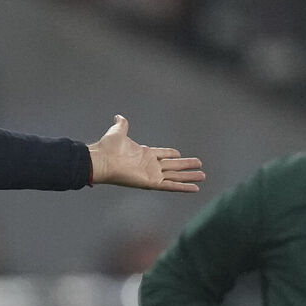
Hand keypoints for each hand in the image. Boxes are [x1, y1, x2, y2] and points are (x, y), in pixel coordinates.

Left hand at [87, 115, 204, 191]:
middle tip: (200, 166)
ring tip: (203, 176)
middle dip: (187, 166)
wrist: (102, 160)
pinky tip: (195, 188)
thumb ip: (122, 125)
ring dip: (189, 176)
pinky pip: (171, 185)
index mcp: (144, 153)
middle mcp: (150, 165)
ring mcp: (152, 174)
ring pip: (175, 176)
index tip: (180, 153)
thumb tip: (119, 117)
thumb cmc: (108, 147)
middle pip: (173, 166)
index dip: (171, 154)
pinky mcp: (152, 182)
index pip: (163, 154)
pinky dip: (183, 187)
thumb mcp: (118, 131)